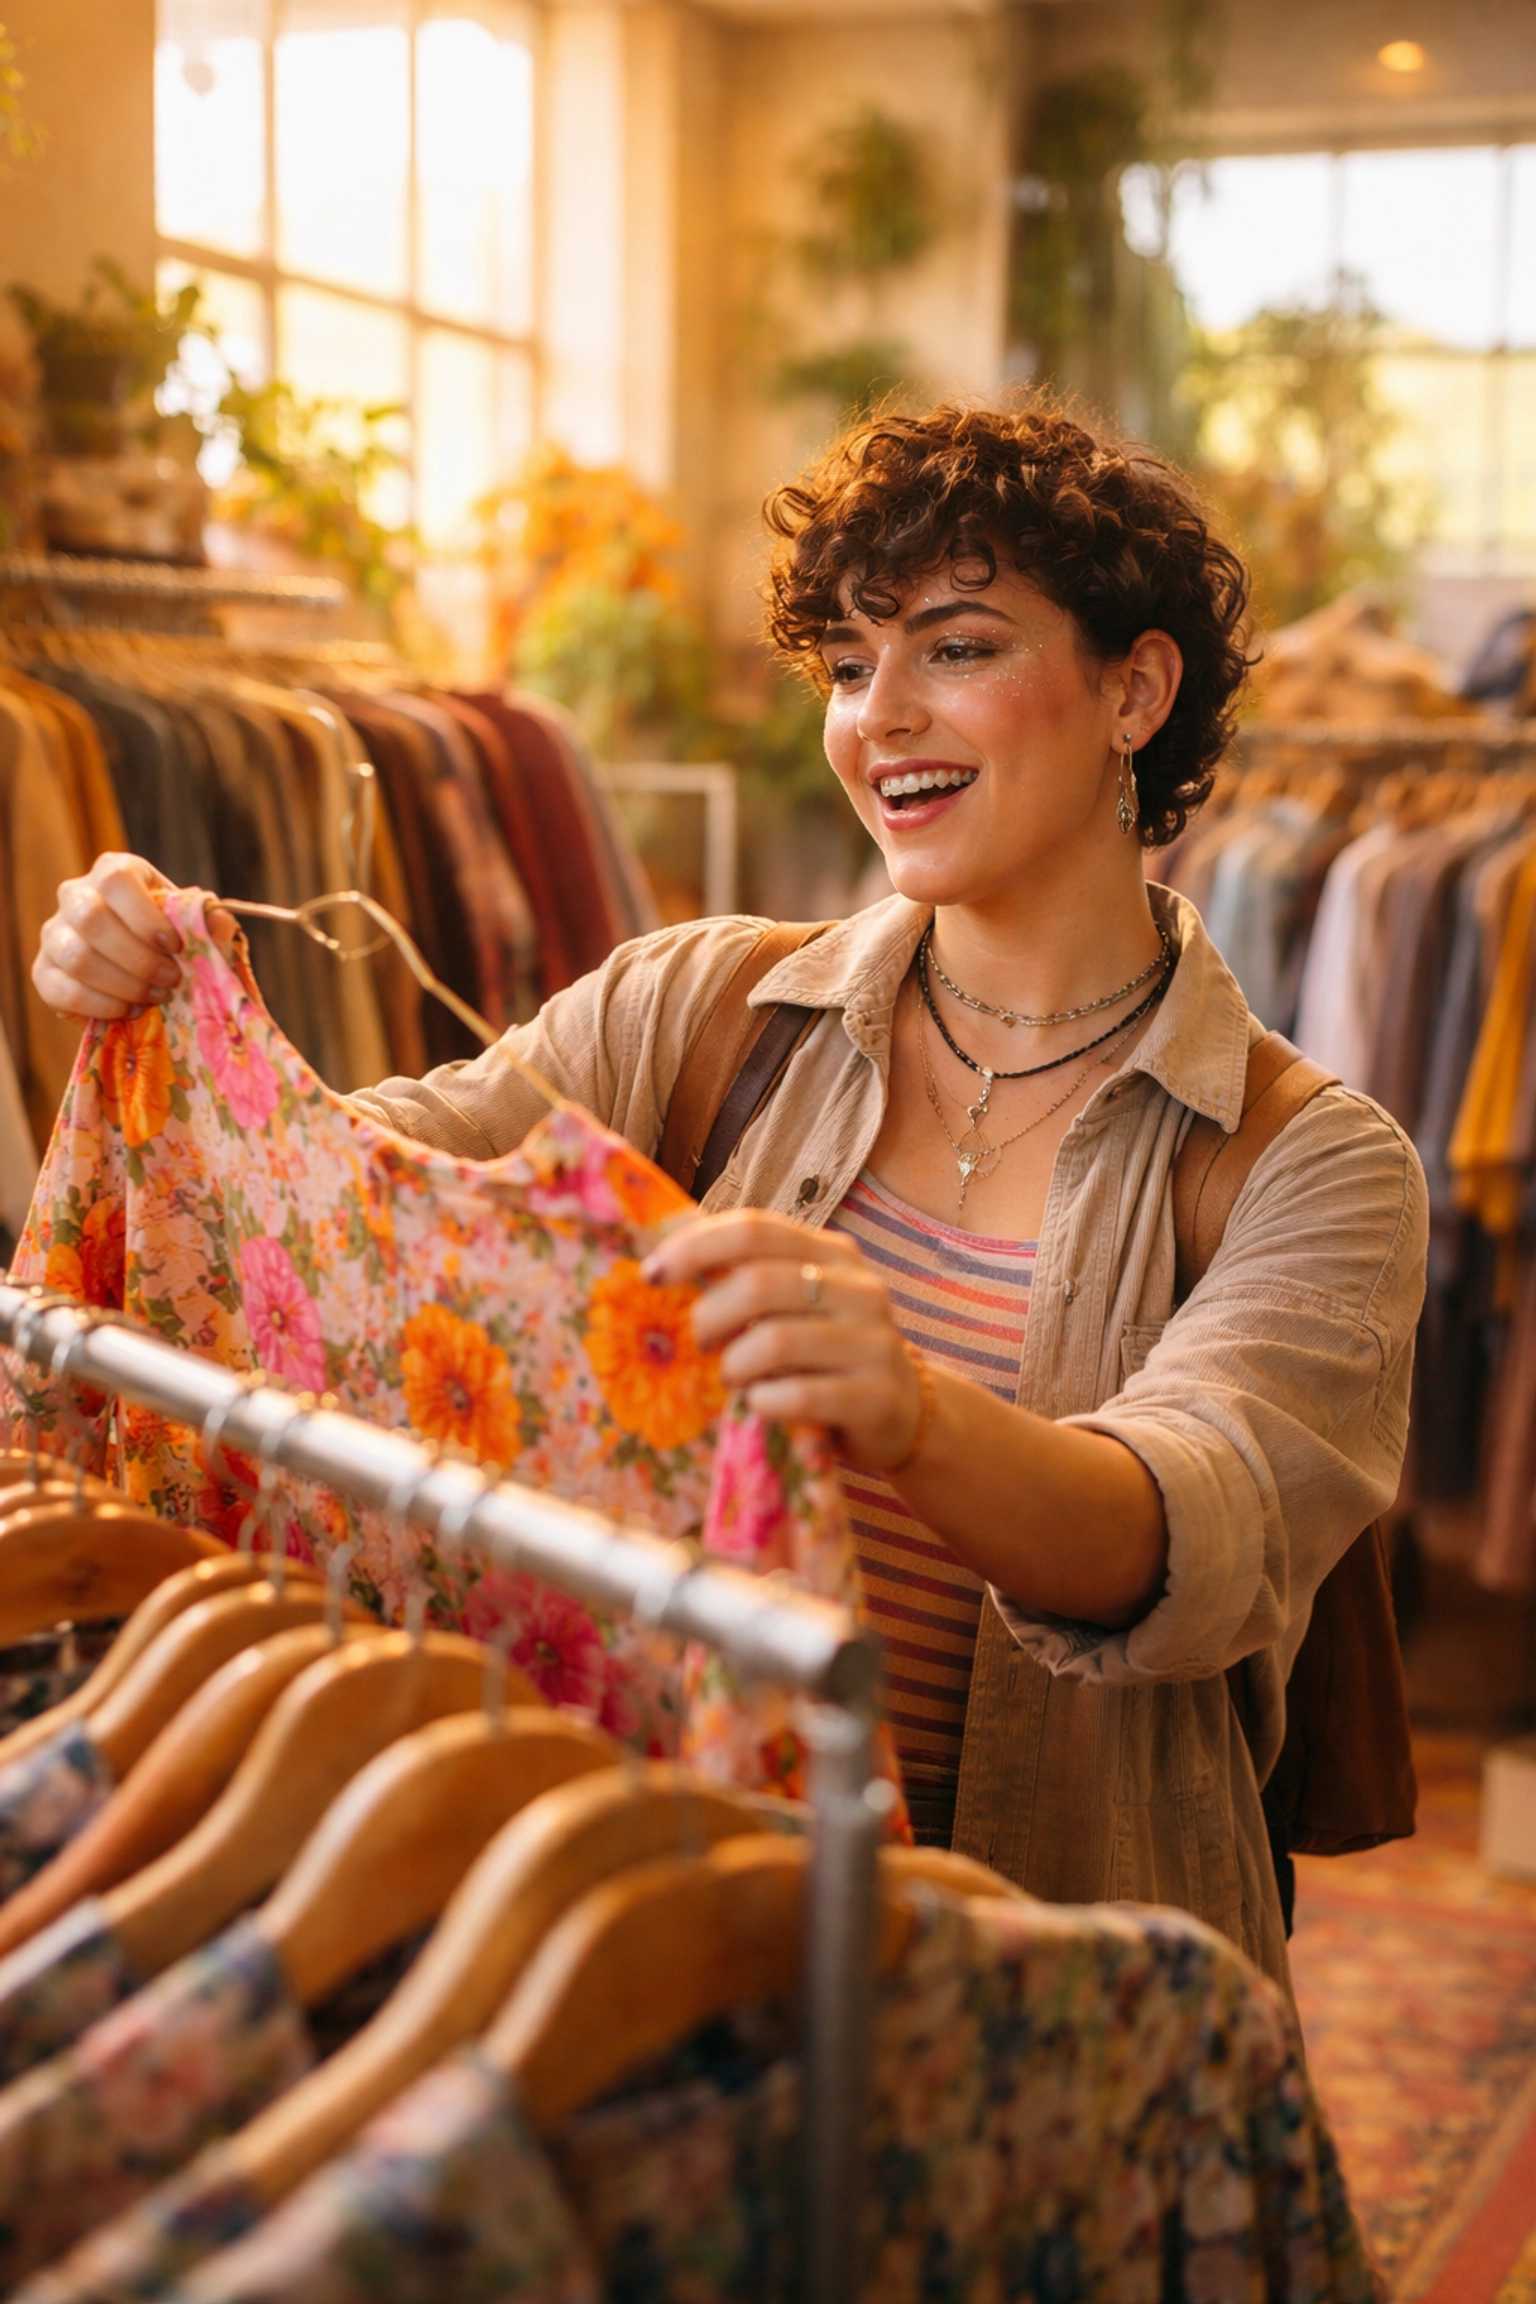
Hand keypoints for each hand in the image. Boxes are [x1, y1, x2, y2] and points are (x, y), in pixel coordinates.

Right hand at [32, 854, 236, 1022]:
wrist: (141, 970)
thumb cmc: (170, 940)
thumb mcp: (192, 925)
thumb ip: (208, 923)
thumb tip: (219, 923)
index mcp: (114, 872)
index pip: (115, 880)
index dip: (145, 915)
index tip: (174, 945)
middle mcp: (75, 895)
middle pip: (91, 919)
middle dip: (138, 957)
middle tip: (171, 979)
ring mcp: (54, 933)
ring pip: (77, 958)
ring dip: (124, 984)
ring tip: (154, 997)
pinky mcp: (43, 972)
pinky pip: (64, 991)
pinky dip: (103, 1007)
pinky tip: (130, 1010)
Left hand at [642, 1211, 925, 1473]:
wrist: (904, 1411)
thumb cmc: (828, 1353)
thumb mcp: (798, 1304)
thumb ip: (749, 1278)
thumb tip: (663, 1261)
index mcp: (833, 1253)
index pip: (756, 1230)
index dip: (696, 1247)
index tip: (651, 1274)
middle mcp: (858, 1289)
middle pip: (760, 1283)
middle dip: (710, 1315)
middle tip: (698, 1342)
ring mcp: (873, 1342)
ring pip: (776, 1340)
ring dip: (734, 1364)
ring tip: (732, 1378)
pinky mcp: (876, 1396)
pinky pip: (801, 1395)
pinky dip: (764, 1402)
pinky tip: (760, 1405)